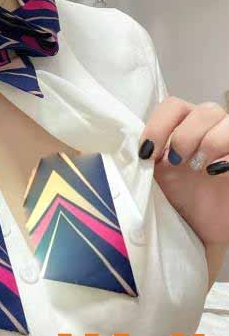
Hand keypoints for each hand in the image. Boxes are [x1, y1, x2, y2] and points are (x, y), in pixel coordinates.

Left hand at [138, 97, 228, 244]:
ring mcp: (228, 141)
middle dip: (185, 136)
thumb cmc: (183, 201)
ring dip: (208, 142)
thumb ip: (144, 158)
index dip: (158, 125)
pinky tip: (217, 172)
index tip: (146, 153)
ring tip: (199, 168)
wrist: (208, 229)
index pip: (173, 106)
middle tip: (176, 162)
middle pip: (203, 110)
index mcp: (184, 126)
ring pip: (224, 118)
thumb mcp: (157, 177)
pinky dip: (227, 156)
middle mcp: (209, 128)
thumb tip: (118, 149)